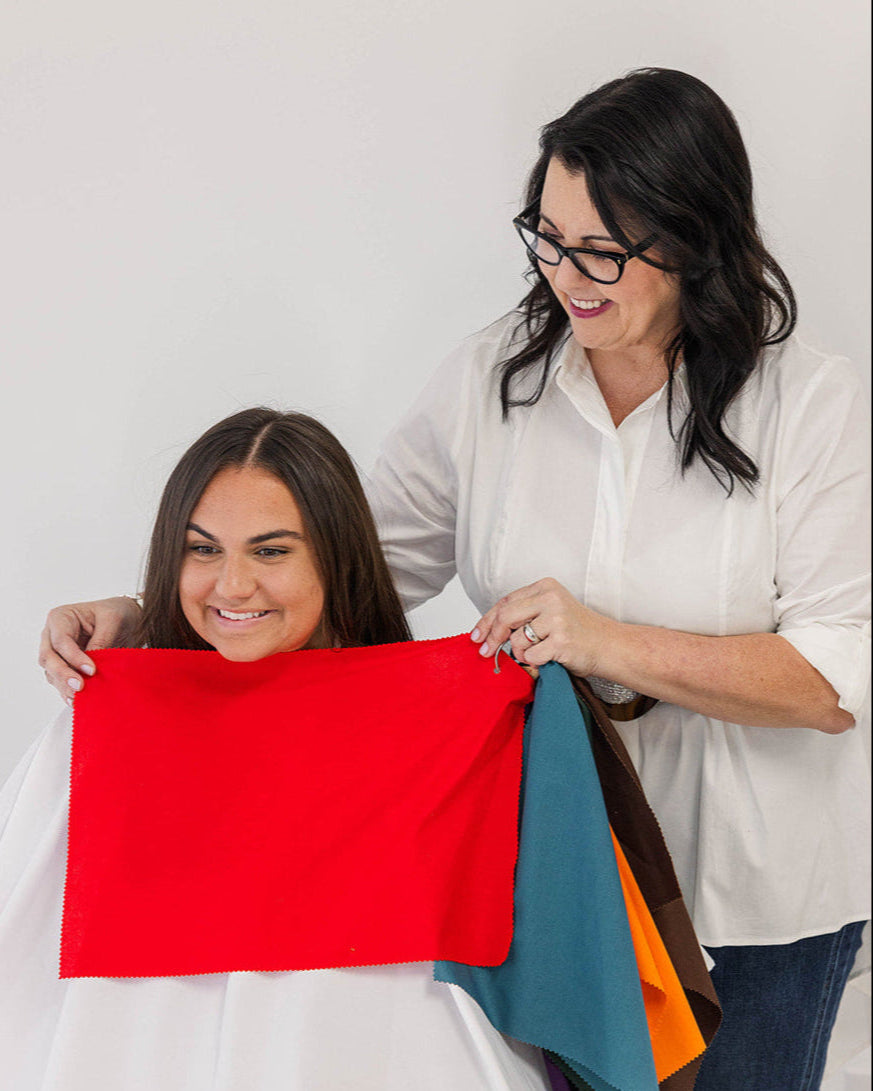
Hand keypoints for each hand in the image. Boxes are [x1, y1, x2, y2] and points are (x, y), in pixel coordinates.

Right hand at [38, 597, 142, 703]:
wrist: (127, 620)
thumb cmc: (117, 612)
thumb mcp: (113, 619)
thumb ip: (101, 639)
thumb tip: (90, 666)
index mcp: (61, 617)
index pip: (61, 640)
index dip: (74, 657)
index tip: (91, 670)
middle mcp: (52, 635)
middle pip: (49, 657)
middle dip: (64, 674)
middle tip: (80, 687)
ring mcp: (56, 652)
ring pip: (51, 672)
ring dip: (64, 686)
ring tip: (79, 699)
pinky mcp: (64, 666)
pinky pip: (59, 681)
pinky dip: (66, 691)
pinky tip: (77, 701)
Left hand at [471, 578, 616, 677]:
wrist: (609, 645)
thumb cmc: (578, 631)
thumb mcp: (550, 611)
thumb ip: (523, 614)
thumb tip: (488, 630)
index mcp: (545, 587)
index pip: (505, 602)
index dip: (486, 621)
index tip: (477, 636)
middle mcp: (551, 598)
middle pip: (506, 617)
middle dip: (493, 637)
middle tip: (486, 652)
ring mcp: (557, 619)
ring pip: (517, 640)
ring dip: (522, 653)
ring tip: (540, 652)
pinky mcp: (561, 640)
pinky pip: (531, 656)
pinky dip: (535, 662)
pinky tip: (549, 657)